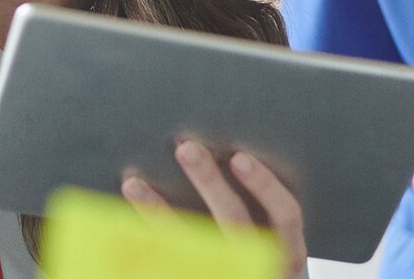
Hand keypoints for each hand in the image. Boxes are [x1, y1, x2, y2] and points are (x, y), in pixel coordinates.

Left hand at [119, 141, 307, 278]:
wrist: (248, 278)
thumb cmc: (261, 253)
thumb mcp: (274, 237)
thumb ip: (258, 204)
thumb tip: (223, 150)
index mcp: (288, 250)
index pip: (285, 216)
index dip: (264, 186)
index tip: (239, 157)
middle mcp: (259, 263)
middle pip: (234, 220)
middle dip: (208, 182)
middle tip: (186, 148)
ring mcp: (228, 272)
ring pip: (189, 245)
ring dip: (158, 212)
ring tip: (134, 184)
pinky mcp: (197, 276)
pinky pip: (168, 261)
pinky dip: (142, 239)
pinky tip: (126, 215)